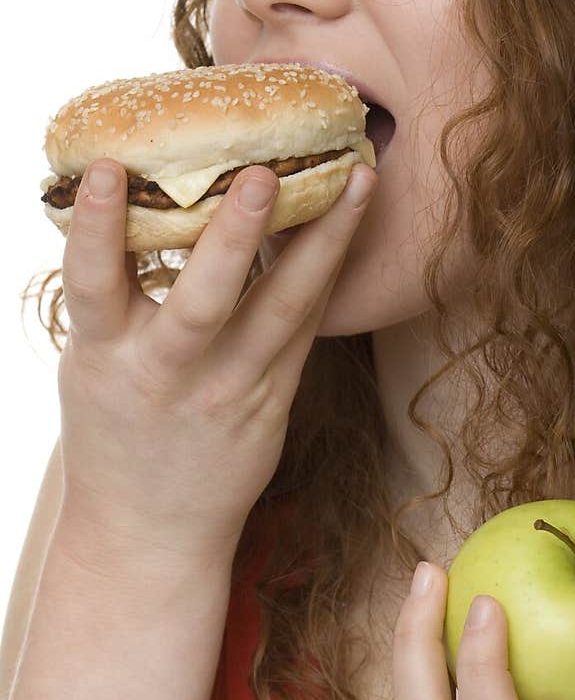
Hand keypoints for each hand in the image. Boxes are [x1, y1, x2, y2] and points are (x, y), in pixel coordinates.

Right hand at [56, 158, 375, 573]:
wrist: (149, 531)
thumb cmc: (114, 430)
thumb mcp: (91, 362)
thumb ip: (112, 295)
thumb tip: (137, 197)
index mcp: (105, 359)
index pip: (92, 284)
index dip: (98, 227)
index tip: (109, 168)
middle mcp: (170, 375)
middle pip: (205, 302)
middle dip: (235, 237)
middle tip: (264, 174)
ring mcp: (231, 391)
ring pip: (284, 311)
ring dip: (325, 242)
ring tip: (359, 180)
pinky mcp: (276, 402)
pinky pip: (308, 328)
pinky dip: (327, 272)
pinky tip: (352, 223)